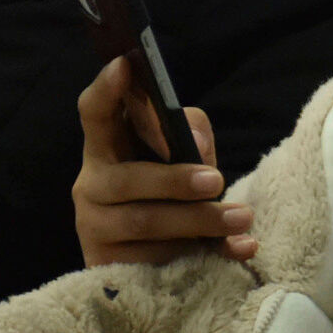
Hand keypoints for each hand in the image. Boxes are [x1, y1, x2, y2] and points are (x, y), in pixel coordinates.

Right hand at [73, 68, 247, 269]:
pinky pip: (158, 261)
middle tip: (216, 180)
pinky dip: (204, 254)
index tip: (124, 65)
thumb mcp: (181, 161)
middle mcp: (91, 185)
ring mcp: (95, 228)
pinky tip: (239, 249)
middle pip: (126, 180)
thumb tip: (194, 141)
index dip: (106, 90)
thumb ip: (190, 137)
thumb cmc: (169, 199)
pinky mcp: (111, 267)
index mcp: (106, 148)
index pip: (94, 114)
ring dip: (198, 220)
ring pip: (144, 222)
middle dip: (174, 180)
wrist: (153, 266)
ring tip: (240, 218)